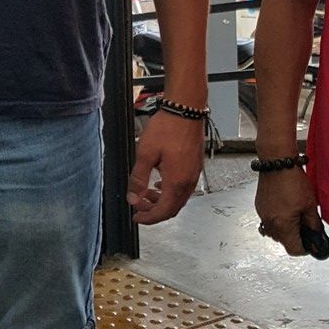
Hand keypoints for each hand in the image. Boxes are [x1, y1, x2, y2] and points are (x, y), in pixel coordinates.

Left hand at [127, 109, 203, 225]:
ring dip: (162, 201)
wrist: (186, 110)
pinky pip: (183, 187)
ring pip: (178, 198)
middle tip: (139, 207)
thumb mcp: (145, 153)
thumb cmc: (168, 128)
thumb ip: (138, 178)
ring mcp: (194, 174)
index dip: (148, 218)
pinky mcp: (195, 166)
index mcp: (176, 182)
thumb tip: (133, 197)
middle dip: (154, 211)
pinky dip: (170, 191)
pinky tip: (159, 183)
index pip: (163, 211)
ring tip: (146, 195)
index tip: (137, 217)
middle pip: (172, 208)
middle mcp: (189, 181)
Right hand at [255, 165, 318, 256]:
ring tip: (294, 213)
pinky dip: (278, 219)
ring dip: (285, 228)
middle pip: (284, 242)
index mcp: (283, 225)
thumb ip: (314, 225)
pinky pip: (269, 221)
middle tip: (304, 223)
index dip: (305, 248)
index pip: (294, 250)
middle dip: (295, 236)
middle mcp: (270, 223)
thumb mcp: (310, 205)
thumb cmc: (293, 180)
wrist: (277, 162)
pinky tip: (285, 206)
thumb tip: (316, 237)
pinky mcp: (260, 207)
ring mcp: (262, 215)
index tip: (310, 242)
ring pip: (276, 232)